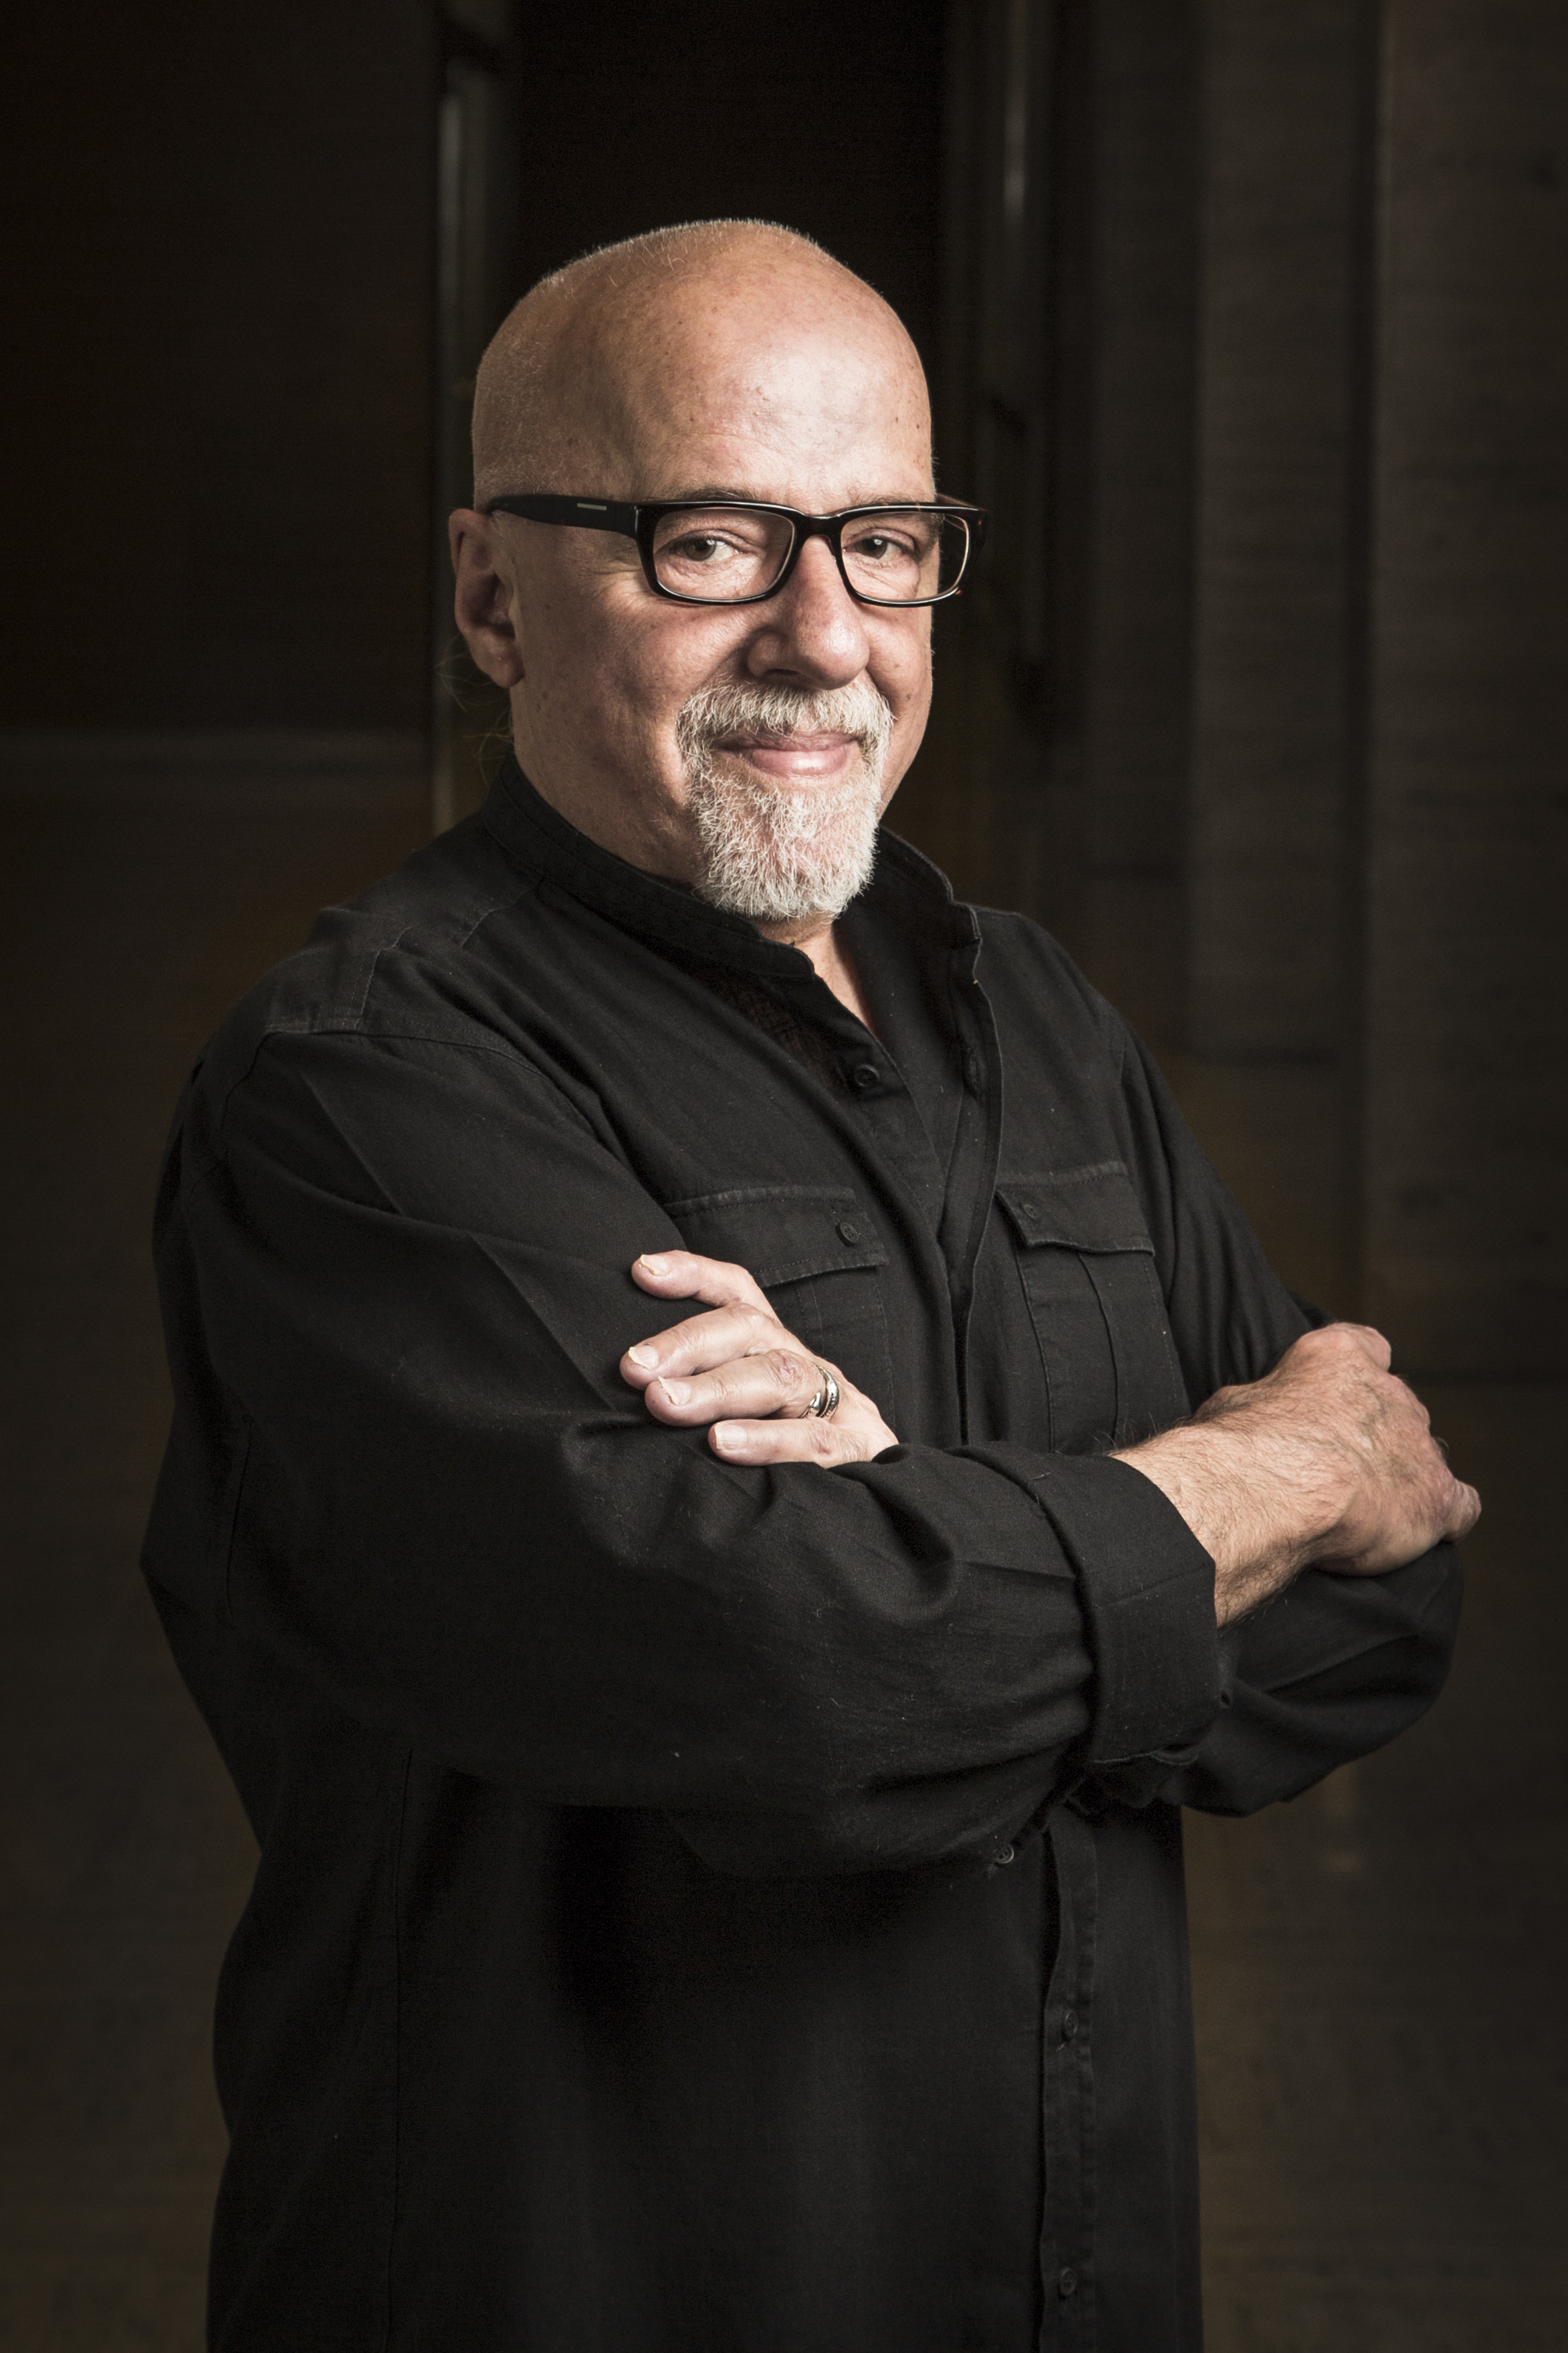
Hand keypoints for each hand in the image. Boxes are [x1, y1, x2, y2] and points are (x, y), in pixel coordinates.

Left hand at [620, 1251, 898, 1466]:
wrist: (889, 1507)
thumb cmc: (796, 1461)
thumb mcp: (752, 1417)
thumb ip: (704, 1399)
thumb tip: (631, 1388)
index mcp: (777, 1350)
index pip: (739, 1295)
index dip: (694, 1275)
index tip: (642, 1271)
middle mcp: (805, 1365)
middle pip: (749, 1329)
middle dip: (686, 1343)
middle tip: (633, 1368)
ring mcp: (837, 1404)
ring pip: (778, 1375)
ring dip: (715, 1388)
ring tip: (664, 1403)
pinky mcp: (857, 1450)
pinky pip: (811, 1441)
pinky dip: (765, 1441)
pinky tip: (722, 1445)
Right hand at [1116, 1323, 1480, 1624]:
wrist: (1274, 1489)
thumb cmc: (1241, 1445)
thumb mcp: (1234, 1405)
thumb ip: (1260, 1404)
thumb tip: (1250, 1416)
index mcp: (1339, 1355)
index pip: (1369, 1347)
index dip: (1359, 1376)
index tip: (1338, 1403)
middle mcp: (1390, 1391)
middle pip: (1399, 1407)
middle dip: (1377, 1437)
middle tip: (1338, 1471)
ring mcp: (1419, 1443)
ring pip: (1426, 1456)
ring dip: (1404, 1478)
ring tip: (1370, 1510)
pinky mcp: (1437, 1496)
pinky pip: (1461, 1506)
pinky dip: (1444, 1519)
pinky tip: (1422, 1532)